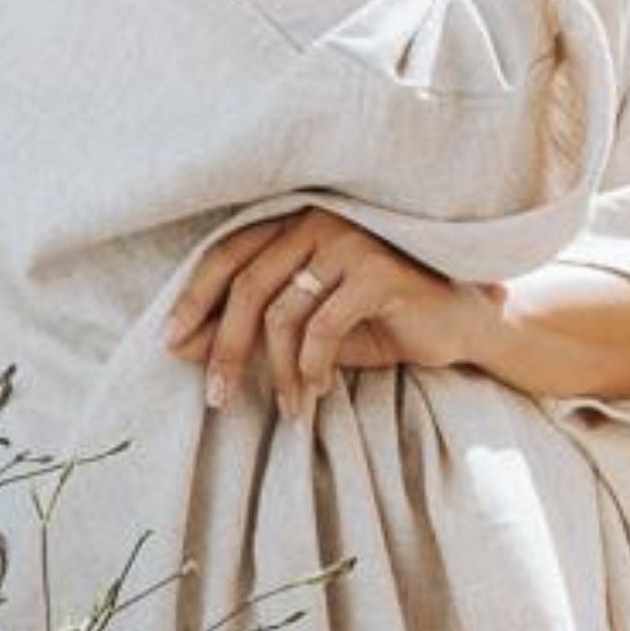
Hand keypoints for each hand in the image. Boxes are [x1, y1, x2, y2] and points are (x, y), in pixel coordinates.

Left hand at [162, 208, 489, 418]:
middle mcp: (317, 222)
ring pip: (283, 313)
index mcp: (294, 224)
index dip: (194, 298)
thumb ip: (252, 329)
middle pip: (247, 286)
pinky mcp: (377, 271)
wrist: (459, 323)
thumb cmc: (378, 322)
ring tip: (288, 409)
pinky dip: (313, 366)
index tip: (169, 343)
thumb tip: (182, 346)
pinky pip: (323, 325)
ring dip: (277, 371)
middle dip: (225, 347)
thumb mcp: (306, 328)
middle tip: (215, 396)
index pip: (227, 254)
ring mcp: (349, 241)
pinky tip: (320, 390)